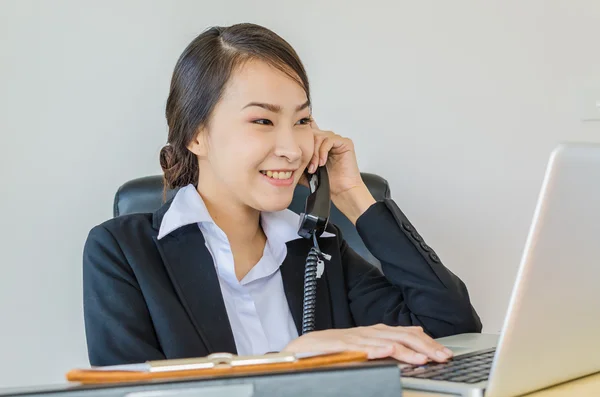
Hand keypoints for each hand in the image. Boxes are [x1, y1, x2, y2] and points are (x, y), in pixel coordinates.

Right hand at [282, 324, 453, 364]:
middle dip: (425, 347)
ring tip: (423, 358)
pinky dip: (375, 350)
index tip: (446, 354)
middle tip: (443, 357)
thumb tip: (415, 332)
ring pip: (386, 342)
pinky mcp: (342, 346)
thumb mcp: (365, 344)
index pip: (407, 334)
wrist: (304, 346)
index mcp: (377, 332)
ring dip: (406, 350)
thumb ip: (388, 338)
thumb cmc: (335, 348)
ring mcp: (356, 338)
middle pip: (402, 336)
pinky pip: (361, 348)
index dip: (428, 343)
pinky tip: (387, 353)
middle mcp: (369, 332)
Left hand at [301, 121, 375, 223]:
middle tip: (308, 166)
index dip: (301, 136)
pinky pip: (330, 140)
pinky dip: (323, 151)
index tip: (294, 146)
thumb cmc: (328, 181)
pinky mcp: (345, 143)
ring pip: (320, 137)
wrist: (342, 190)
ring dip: (315, 153)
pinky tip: (323, 162)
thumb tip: (282, 163)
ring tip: (315, 167)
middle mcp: (327, 140)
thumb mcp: (305, 172)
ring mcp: (336, 140)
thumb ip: (297, 164)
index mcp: (319, 145)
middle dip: (308, 150)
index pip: (308, 133)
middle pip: (312, 134)